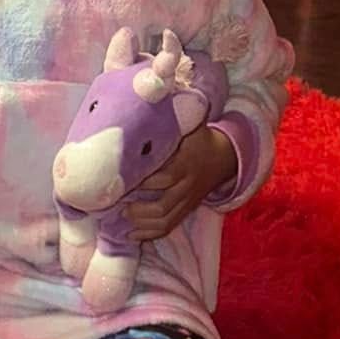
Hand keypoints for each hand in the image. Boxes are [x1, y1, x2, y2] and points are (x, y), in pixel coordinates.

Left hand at [127, 125, 235, 243]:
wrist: (223, 157)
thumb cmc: (198, 137)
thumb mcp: (190, 125)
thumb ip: (172, 119)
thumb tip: (149, 103)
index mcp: (185, 163)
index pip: (165, 177)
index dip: (145, 182)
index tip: (123, 179)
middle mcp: (186, 186)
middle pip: (163, 205)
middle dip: (138, 209)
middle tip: (116, 203)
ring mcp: (186, 201)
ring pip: (165, 220)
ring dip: (141, 223)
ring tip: (121, 218)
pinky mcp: (185, 210)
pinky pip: (168, 227)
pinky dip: (149, 234)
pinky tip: (130, 235)